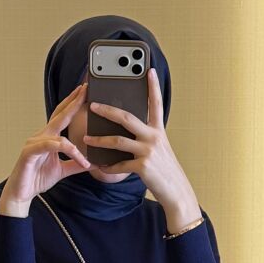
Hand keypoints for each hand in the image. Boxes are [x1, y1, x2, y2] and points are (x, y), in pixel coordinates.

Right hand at [0, 82, 91, 215]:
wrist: (21, 194)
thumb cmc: (37, 179)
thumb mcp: (63, 170)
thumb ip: (76, 164)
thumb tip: (94, 162)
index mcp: (49, 137)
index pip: (63, 116)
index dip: (73, 103)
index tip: (84, 91)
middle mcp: (41, 135)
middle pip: (59, 115)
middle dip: (73, 102)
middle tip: (85, 89)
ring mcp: (34, 142)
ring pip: (57, 134)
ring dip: (74, 144)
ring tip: (88, 153)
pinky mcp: (29, 152)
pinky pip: (50, 146)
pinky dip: (65, 150)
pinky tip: (76, 156)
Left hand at [83, 66, 201, 228]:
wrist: (176, 192)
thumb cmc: (165, 170)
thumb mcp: (159, 149)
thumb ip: (146, 137)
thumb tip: (125, 130)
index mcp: (158, 130)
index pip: (156, 104)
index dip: (153, 86)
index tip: (148, 70)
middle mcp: (154, 137)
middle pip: (127, 117)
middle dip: (107, 110)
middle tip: (93, 104)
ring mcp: (148, 151)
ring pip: (118, 141)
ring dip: (99, 140)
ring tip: (87, 138)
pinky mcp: (143, 166)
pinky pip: (119, 165)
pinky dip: (107, 167)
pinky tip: (99, 166)